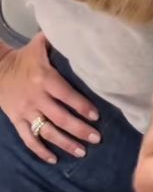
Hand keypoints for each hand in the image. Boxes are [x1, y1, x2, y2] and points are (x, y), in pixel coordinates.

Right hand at [0, 34, 99, 162]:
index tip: (96, 116)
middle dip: (79, 130)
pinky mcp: (16, 120)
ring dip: (65, 143)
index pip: (66, 94)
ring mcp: (25, 111)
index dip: (81, 106)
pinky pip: (28, 139)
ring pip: (46, 131)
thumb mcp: (40, 44)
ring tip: (81, 152)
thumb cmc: (25, 57)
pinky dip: (40, 151)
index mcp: (44, 78)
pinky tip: (53, 159)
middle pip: (60, 117)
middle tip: (96, 138)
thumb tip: (81, 32)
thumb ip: (59, 40)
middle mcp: (35, 97)